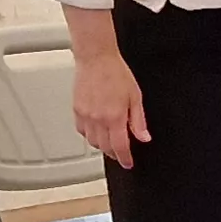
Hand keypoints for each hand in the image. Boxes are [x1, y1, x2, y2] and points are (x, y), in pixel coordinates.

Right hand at [73, 53, 149, 168]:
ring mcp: (85, 115)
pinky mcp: (76, 110)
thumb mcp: (135, 96)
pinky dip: (90, 135)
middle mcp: (98, 119)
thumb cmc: (116, 72)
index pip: (120, 147)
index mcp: (114, 116)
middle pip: (105, 147)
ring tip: (110, 141)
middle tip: (121, 153)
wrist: (96, 58)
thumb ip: (139, 120)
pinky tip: (97, 131)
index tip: (128, 163)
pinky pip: (82, 131)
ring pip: (92, 141)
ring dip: (102, 145)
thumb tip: (143, 137)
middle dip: (114, 153)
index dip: (125, 158)